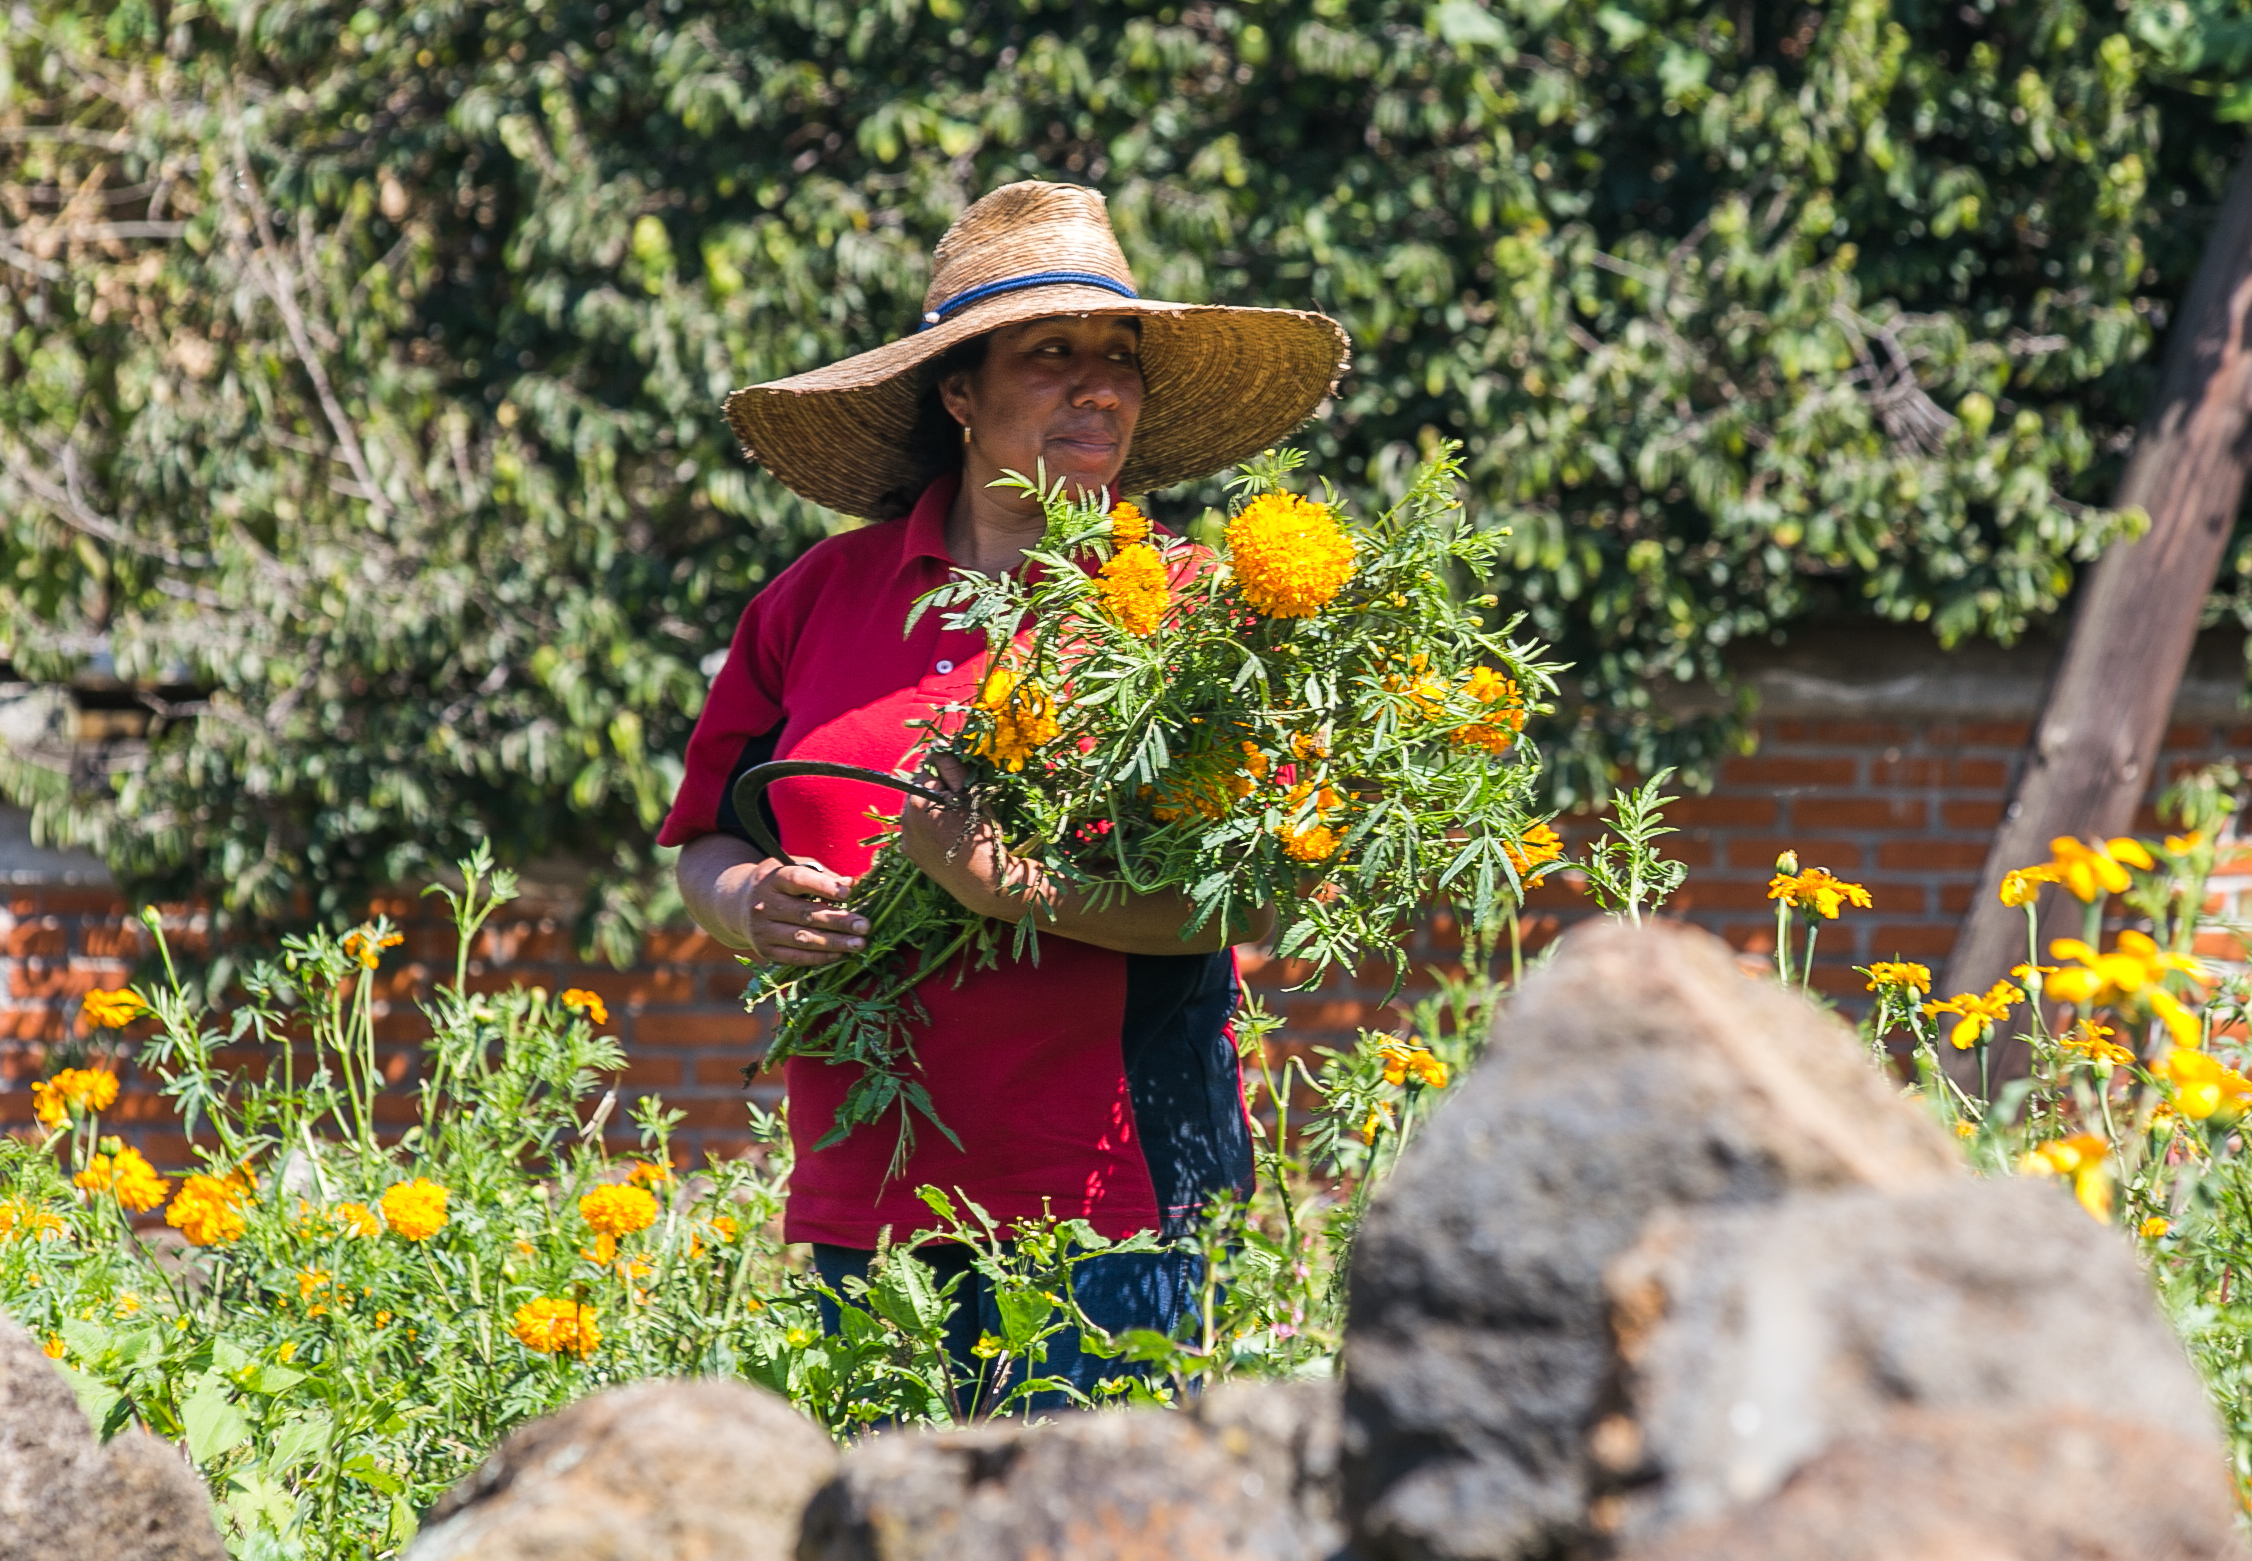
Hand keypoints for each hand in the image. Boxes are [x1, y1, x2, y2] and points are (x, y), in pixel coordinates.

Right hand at [742, 858, 867, 965]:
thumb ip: (822, 875)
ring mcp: (762, 930)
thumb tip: (852, 883)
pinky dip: (819, 957)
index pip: (798, 880)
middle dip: (838, 920)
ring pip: (802, 938)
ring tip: (859, 944)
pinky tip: (840, 955)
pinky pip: (795, 957)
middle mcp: (763, 905)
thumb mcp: (794, 868)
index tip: (849, 892)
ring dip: (834, 942)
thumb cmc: (779, 883)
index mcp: (771, 878)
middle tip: (865, 926)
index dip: (823, 886)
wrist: (738, 904)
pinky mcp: (764, 950)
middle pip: (805, 913)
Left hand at [899, 754, 1029, 919]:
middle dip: (936, 788)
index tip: (961, 784)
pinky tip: (946, 833)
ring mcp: (904, 837)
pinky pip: (915, 827)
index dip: (946, 772)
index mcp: (919, 802)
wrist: (982, 883)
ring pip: (915, 807)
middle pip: (917, 787)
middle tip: (960, 802)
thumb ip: (952, 768)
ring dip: (931, 805)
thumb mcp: (972, 796)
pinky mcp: (909, 851)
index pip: (926, 768)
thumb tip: (937, 744)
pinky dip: (928, 824)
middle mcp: (904, 819)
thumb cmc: (981, 837)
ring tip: (954, 819)